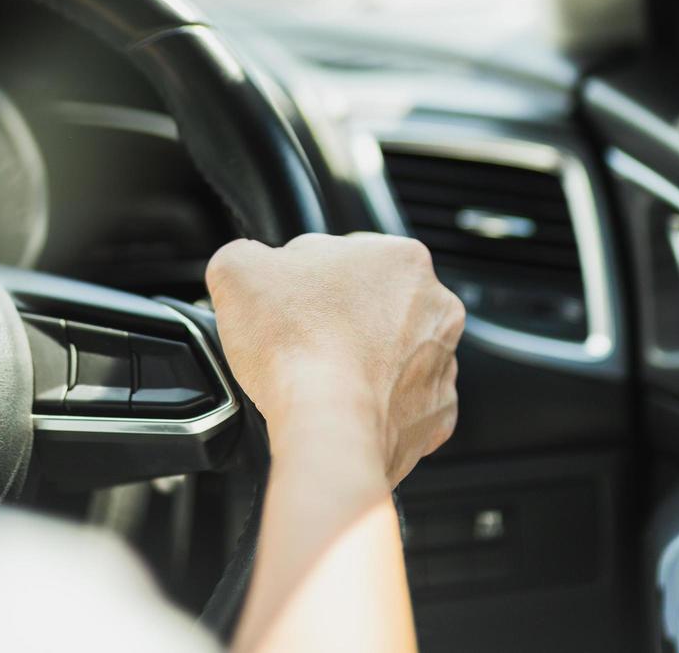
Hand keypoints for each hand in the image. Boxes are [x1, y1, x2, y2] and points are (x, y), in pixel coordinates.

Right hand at [206, 233, 462, 485]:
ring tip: (319, 374)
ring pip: (391, 351)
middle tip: (298, 338)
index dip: (305, 278)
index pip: (342, 256)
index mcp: (401, 258)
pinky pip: (402, 400)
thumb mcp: (237, 269)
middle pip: (372, 303)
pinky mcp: (437, 411)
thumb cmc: (295, 344)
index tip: (286, 302)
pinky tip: (344, 402)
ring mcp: (442, 362)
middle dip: (339, 317)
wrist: (327, 424)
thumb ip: (244, 254)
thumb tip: (248, 265)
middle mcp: (436, 307)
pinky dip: (375, 401)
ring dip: (361, 358)